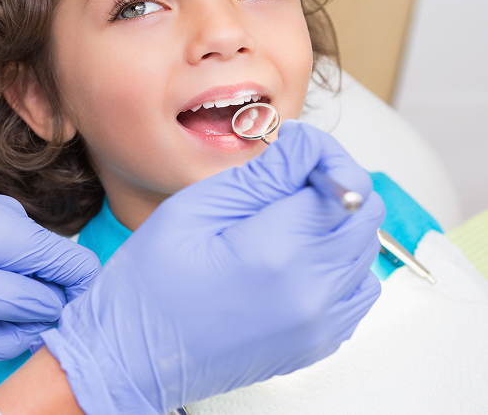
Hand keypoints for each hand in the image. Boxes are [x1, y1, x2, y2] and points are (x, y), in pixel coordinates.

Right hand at [38, 121, 384, 413]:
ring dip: (337, 220)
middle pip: (366, 213)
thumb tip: (306, 146)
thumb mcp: (197, 206)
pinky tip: (297, 254)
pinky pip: (357, 288)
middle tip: (288, 177)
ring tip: (287, 216)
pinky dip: (339, 260)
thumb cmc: (151, 283)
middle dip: (333, 181)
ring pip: (365, 248)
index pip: (344, 182)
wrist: (135, 354)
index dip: (323, 154)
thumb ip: (263, 174)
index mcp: (277, 252)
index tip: (296, 149)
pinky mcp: (318, 342)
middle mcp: (311, 293)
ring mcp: (319, 324)